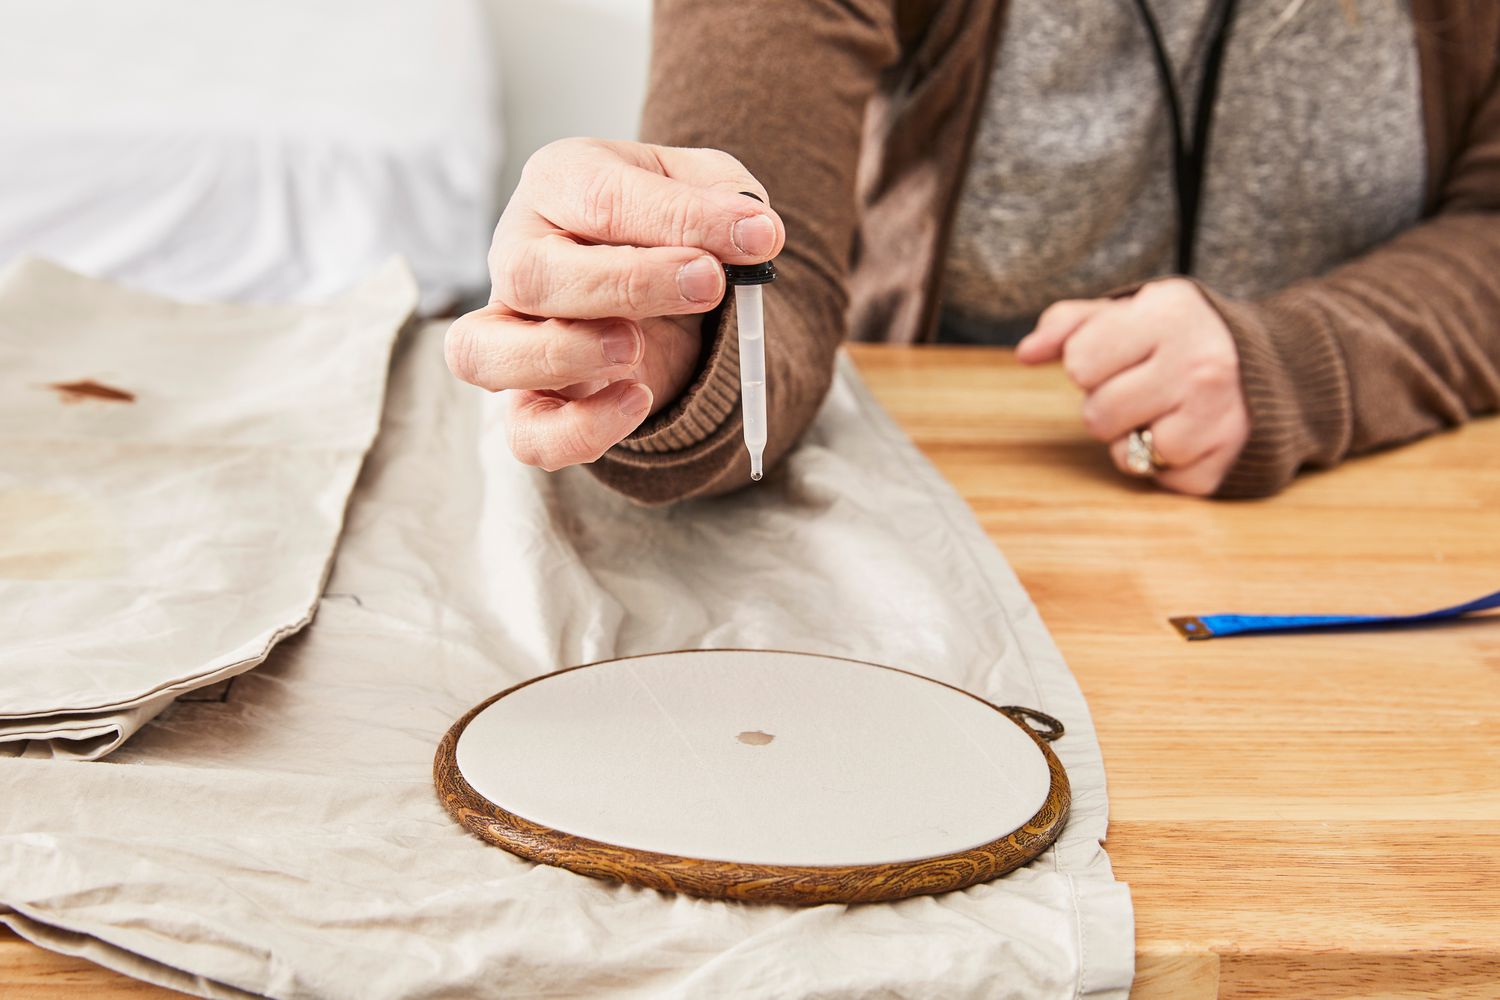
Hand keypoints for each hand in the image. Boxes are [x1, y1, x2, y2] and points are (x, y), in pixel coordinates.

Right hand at [444, 138, 784, 470]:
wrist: (668, 285)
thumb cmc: (675, 224)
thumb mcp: (709, 188)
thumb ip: (727, 199)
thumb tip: (755, 231)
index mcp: (558, 182)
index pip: (600, 198)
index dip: (682, 220)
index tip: (758, 237)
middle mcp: (517, 253)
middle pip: (528, 274)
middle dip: (627, 283)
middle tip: (708, 284)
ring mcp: (510, 331)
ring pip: (484, 353)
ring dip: (564, 354)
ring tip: (636, 346)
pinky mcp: (530, 400)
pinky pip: (525, 432)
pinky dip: (576, 430)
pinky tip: (637, 400)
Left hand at [1015, 278, 1250, 494]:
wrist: (1271, 367)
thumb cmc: (1179, 338)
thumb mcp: (1131, 312)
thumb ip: (1070, 324)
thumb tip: (1026, 353)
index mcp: (1171, 315)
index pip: (1079, 362)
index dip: (1087, 362)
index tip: (1118, 356)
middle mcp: (1199, 365)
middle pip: (1097, 413)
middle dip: (1106, 404)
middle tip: (1139, 387)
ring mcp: (1217, 417)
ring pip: (1125, 454)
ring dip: (1131, 438)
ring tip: (1161, 410)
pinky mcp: (1226, 460)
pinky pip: (1159, 480)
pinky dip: (1163, 465)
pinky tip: (1185, 434)